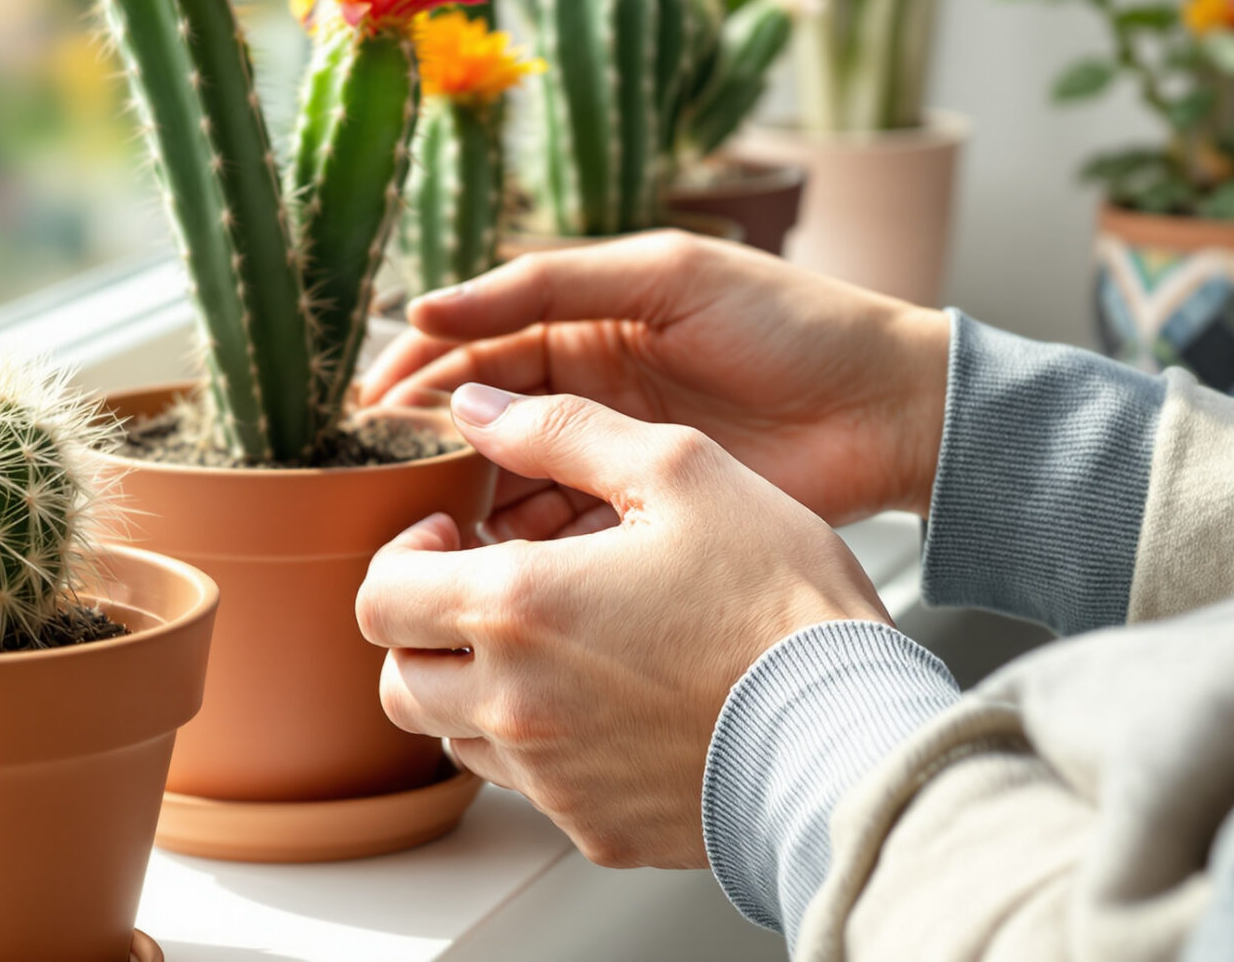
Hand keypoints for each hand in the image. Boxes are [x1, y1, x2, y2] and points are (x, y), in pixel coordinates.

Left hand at [356, 385, 887, 867]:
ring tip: (550, 644)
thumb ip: (564, 429)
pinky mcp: (593, 828)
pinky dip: (542, 743)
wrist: (852, 733)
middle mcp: (513, 703)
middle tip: (483, 593)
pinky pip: (530, 786)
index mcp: (517, 607)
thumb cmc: (779, 601)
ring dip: (476, 688)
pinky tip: (605, 701)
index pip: (381, 597)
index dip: (404, 558)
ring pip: (456, 736)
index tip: (453, 538)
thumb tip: (475, 406)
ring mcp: (550, 777)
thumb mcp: (682, 470)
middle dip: (424, 630)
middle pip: (398, 679)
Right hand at [361, 232, 949, 538]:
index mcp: (587, 320)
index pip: (480, 341)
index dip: (421, 368)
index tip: (370, 403)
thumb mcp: (663, 274)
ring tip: (438, 521)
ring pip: (516, 478)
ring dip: (474, 498)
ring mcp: (616, 453)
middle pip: (485, 416)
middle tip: (388, 474)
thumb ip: (547, 283)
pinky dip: (529, 541)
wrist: (888, 408)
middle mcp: (590, 387)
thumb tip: (433, 305)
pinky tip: (501, 554)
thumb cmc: (789, 321)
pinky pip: (567, 529)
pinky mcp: (647, 513)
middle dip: (432, 443)